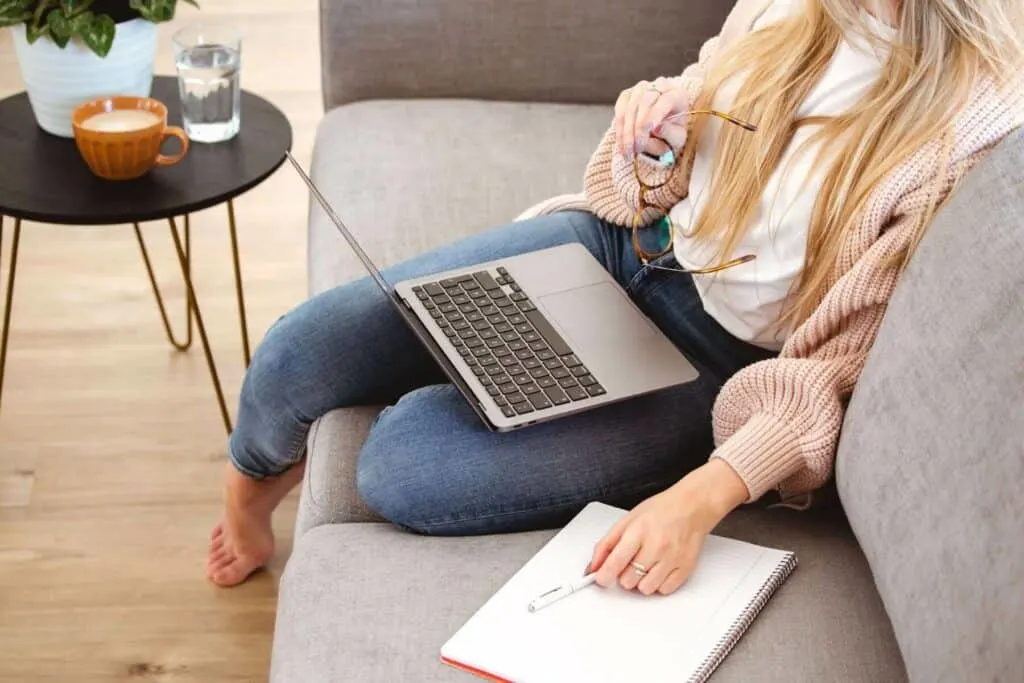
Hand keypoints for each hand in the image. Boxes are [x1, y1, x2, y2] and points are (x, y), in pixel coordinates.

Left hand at [587, 460, 748, 595]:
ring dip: (640, 581)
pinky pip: (664, 590)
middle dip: (624, 574)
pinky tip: (659, 569)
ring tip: (645, 565)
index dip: (604, 575)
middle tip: (630, 562)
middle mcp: (656, 546)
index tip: (601, 578)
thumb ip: (607, 544)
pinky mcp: (686, 568)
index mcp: (639, 531)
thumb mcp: (627, 520)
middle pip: (628, 580)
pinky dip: (658, 584)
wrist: (692, 507)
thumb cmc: (660, 511)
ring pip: (645, 589)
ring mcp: (672, 559)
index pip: (616, 562)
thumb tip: (593, 567)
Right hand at [613, 76, 691, 159]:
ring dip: (626, 132)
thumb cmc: (672, 132)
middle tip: (635, 151)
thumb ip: (671, 134)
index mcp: (676, 94)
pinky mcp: (627, 94)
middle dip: (637, 130)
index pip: (664, 102)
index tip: (644, 139)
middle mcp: (659, 85)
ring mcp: (641, 88)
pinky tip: (621, 145)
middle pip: (645, 103)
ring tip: (627, 152)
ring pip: (630, 108)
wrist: (662, 125)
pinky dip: (620, 129)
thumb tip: (657, 128)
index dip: (653, 119)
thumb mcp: (677, 138)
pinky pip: (620, 111)